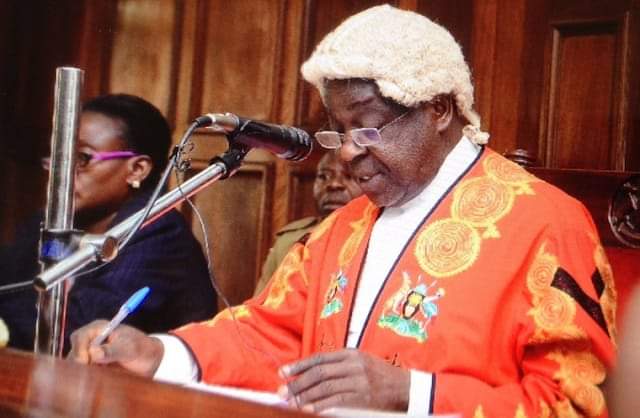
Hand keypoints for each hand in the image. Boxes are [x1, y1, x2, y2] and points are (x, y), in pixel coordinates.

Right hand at [69, 320, 163, 376]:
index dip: (80, 350)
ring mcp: (88, 356)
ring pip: (76, 367)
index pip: (79, 337)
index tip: (86, 362)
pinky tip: (101, 381)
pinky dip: (88, 380)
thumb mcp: (130, 348)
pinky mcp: (90, 369)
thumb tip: (94, 352)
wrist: (148, 361)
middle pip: (73, 353)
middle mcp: (90, 341)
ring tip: (103, 377)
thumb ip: (113, 350)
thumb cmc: (140, 348)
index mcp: (98, 329)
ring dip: (85, 374)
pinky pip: (82, 376)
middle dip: (80, 365)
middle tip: (92, 374)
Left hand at [278, 349, 409, 412]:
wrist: (405, 388)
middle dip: (297, 382)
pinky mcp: (362, 396)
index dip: (299, 365)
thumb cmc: (380, 376)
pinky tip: (309, 408)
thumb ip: (339, 365)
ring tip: (290, 402)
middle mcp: (353, 364)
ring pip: (324, 387)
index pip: (319, 359)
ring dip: (304, 395)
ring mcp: (358, 380)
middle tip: (282, 390)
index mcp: (350, 354)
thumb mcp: (360, 362)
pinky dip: (320, 404)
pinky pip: (336, 400)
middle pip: (318, 373)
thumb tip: (310, 373)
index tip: (283, 372)